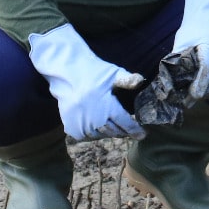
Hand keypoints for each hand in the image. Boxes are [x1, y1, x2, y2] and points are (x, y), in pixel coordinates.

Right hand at [28, 24, 145, 140]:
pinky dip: (93, 134)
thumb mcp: (112, 73)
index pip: (125, 123)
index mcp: (107, 106)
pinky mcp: (71, 127)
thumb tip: (141, 81)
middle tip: (128, 130)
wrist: (66, 71)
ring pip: (100, 135)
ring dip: (108, 133)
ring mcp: (81, 124)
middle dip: (123, 131)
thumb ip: (127, 80)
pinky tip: (98, 128)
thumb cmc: (92, 71)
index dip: (135, 130)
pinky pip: (86, 137)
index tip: (143, 135)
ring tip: (114, 128)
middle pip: (114, 131)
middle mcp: (95, 118)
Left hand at [168, 0, 208, 99]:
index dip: (200, 82)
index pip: (207, 66)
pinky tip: (206, 91)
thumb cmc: (195, 32)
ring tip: (193, 96)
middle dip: (199, 91)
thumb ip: (177, 60)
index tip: (193, 95)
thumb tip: (167, 81)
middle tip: (185, 102)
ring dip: (207, 92)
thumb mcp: (182, 42)